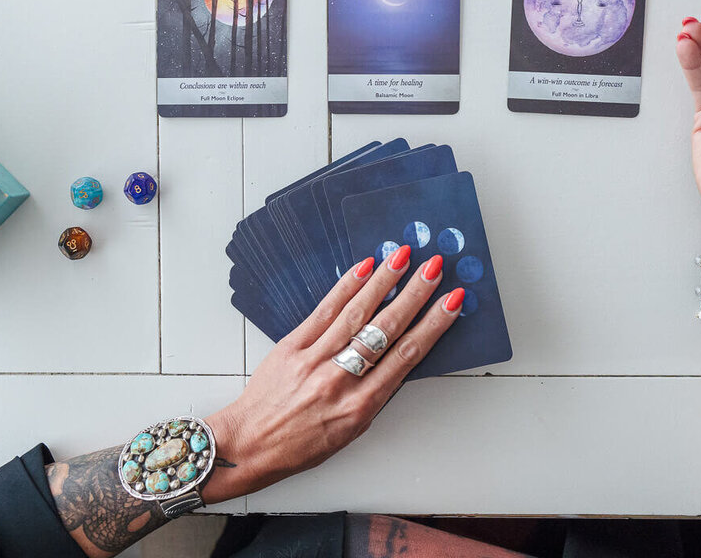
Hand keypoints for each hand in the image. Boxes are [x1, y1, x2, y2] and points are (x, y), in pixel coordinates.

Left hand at [201, 247, 461, 503]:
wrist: (249, 445)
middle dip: (414, 295)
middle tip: (435, 269)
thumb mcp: (350, 431)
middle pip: (386, 329)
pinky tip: (363, 268)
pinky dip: (345, 287)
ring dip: (383, 281)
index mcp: (360, 407)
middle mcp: (339, 380)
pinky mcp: (292, 346)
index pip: (406, 357)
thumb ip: (374, 394)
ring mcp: (314, 360)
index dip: (433, 326)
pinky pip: (323, 310)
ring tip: (403, 256)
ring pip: (356, 314)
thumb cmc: (301, 444)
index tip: (451, 302)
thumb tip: (397, 356)